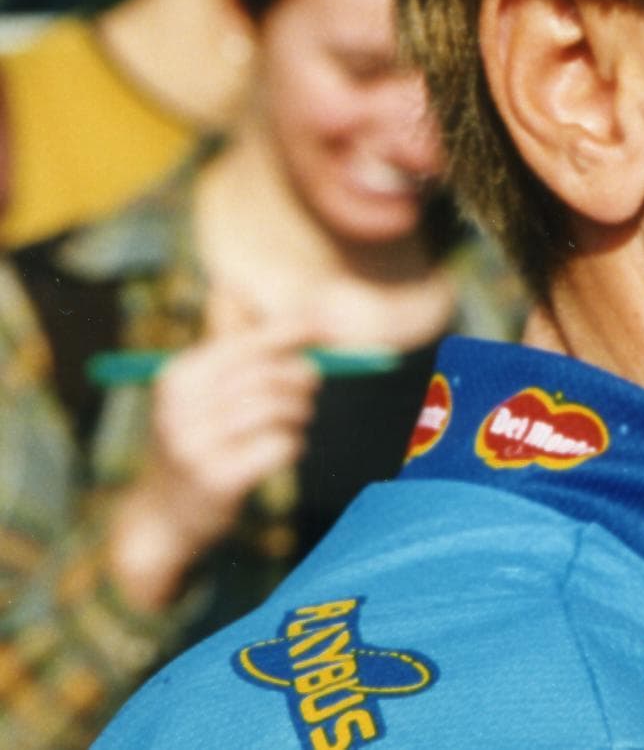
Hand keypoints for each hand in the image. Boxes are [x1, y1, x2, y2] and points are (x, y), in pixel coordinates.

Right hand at [106, 295, 321, 611]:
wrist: (162, 517)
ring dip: (298, 413)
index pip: (247, 344)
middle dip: (301, 377)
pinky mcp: (218, 479)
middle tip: (311, 386)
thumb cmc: (195, 439)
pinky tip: (279, 450)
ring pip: (280, 409)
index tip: (320, 325)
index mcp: (179, 377)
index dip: (290, 332)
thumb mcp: (198, 390)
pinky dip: (291, 445)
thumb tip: (237, 285)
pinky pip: (281, 445)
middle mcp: (182, 408)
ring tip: (293, 421)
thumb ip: (226, 344)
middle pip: (269, 374)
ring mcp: (197, 446)